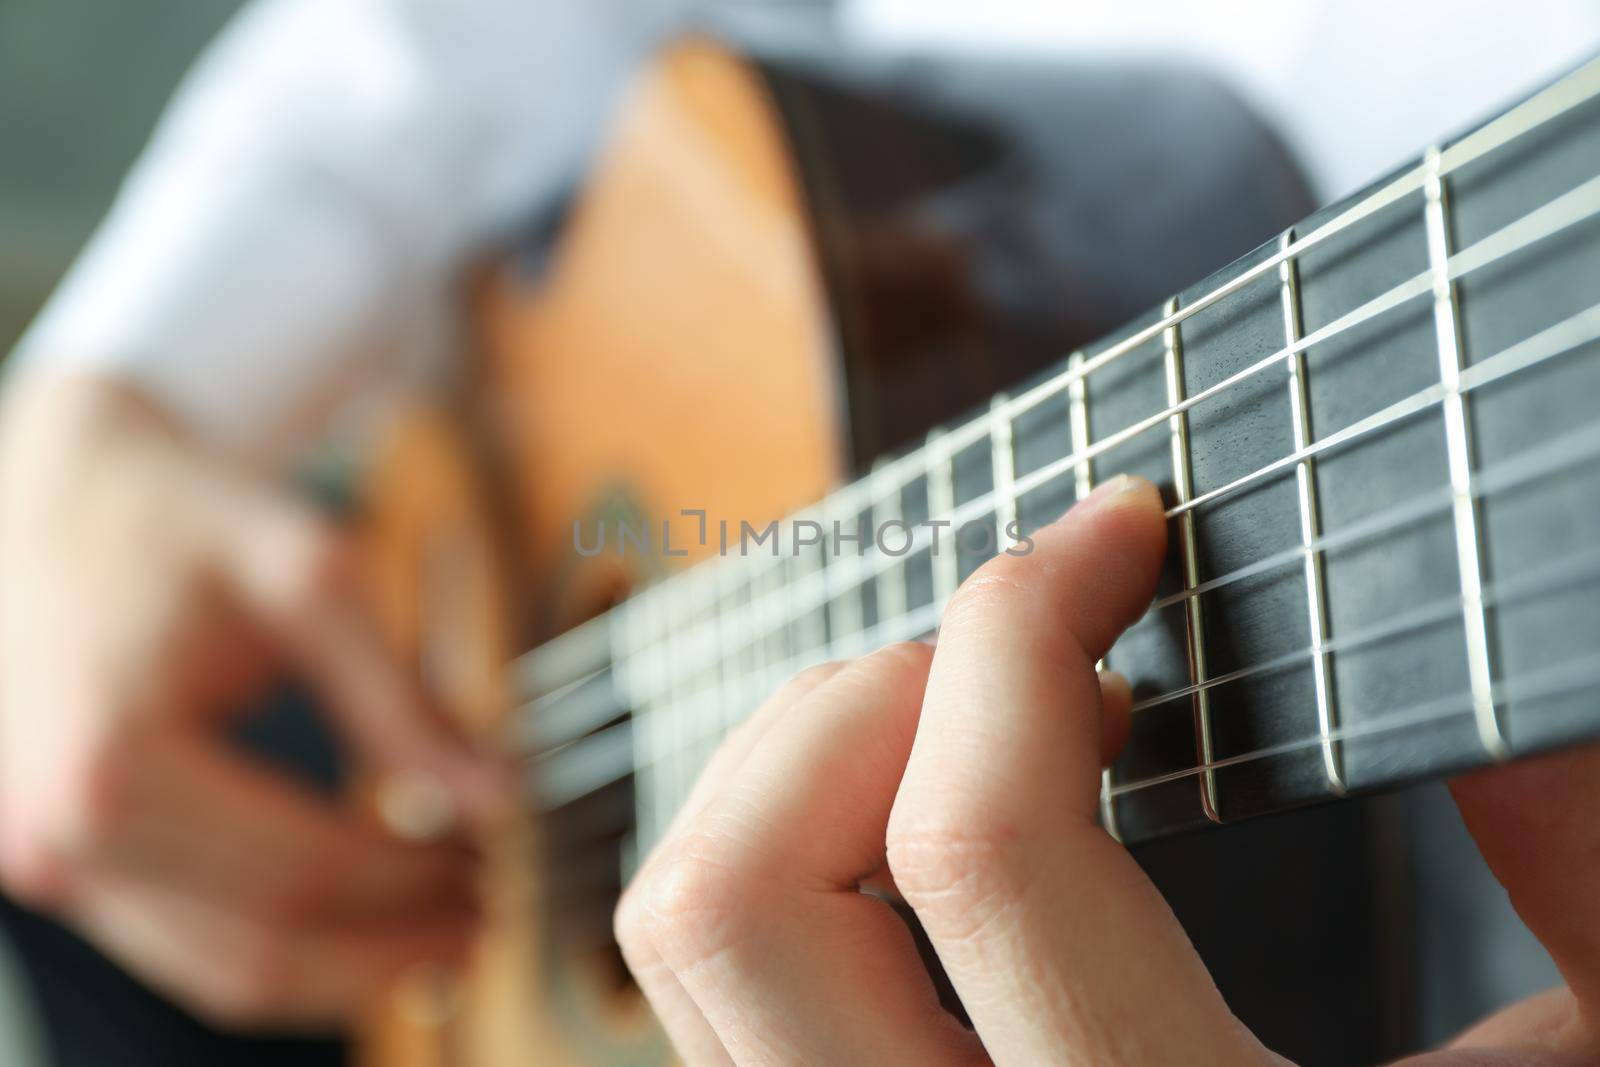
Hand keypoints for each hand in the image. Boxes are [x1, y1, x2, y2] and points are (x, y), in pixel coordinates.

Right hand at [0, 374, 505, 1028]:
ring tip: (451, 922)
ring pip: (227, 973)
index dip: (418, 879)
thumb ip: (401, 699)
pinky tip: (372, 919)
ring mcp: (52, 863)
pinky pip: (192, 945)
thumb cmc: (175, 518)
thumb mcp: (307, 579)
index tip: (503, 856)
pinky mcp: (66, 865)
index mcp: (112, 760)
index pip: (303, 871)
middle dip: (396, 942)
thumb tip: (496, 794)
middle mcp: (60, 837)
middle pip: (264, 948)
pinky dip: (292, 946)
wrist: (64, 492)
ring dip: (351, 966)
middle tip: (494, 904)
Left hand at [616, 474, 1599, 1064]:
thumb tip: (1504, 689)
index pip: (977, 849)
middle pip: (743, 899)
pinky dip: (790, 845)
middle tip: (1028, 645)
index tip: (1113, 531)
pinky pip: (721, 987)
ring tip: (973, 716)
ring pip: (693, 942)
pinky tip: (926, 824)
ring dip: (809, 759)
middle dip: (874, 695)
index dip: (1021, 627)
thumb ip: (1570, 867)